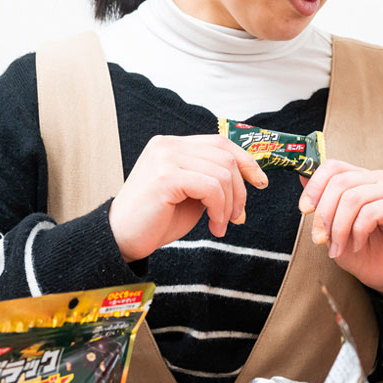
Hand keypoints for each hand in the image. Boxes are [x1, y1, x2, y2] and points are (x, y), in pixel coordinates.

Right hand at [109, 134, 267, 261]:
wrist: (122, 239)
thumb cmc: (157, 220)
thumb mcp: (192, 195)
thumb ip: (213, 181)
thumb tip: (251, 180)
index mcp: (172, 145)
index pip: (220, 143)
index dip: (245, 161)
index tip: (260, 182)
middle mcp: (167, 145)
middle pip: (225, 158)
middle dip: (240, 190)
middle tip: (237, 217)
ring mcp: (165, 158)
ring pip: (222, 174)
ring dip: (229, 205)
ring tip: (221, 225)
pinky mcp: (165, 177)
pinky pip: (211, 187)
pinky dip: (220, 209)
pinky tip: (214, 226)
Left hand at [297, 160, 382, 305]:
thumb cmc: (361, 251)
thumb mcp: (332, 225)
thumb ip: (321, 200)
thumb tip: (302, 176)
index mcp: (361, 178)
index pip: (334, 167)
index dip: (315, 186)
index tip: (305, 209)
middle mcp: (379, 179)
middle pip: (341, 182)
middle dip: (324, 214)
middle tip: (320, 239)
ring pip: (353, 198)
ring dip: (339, 228)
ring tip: (337, 248)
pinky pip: (371, 212)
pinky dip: (358, 232)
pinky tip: (358, 245)